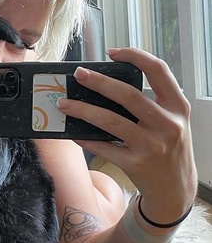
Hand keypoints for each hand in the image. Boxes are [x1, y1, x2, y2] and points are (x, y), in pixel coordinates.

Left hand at [56, 48, 196, 224]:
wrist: (176, 190)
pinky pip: (102, 146)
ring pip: (110, 121)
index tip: (113, 52)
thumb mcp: (171, 123)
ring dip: (82, 110)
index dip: (135, 56)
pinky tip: (71, 132)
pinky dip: (84, 138)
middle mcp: (168, 124)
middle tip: (78, 74)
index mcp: (178, 107)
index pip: (159, 71)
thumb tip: (107, 85)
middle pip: (128, 95)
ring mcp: (151, 146)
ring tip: (64, 104)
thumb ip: (152, 104)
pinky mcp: (135, 164)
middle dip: (98, 82)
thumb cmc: (169, 149)